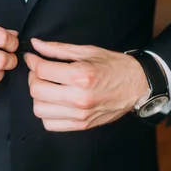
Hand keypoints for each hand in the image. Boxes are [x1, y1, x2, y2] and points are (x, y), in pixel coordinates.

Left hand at [24, 38, 149, 131]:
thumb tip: (36, 45)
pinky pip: (50, 124)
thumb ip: (58, 49)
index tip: (32, 58)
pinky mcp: (81, 125)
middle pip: (37, 90)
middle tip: (40, 71)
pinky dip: (47, 113)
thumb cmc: (114, 66)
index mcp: (81, 76)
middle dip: (33, 78)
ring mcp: (80, 115)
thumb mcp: (87, 51)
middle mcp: (79, 98)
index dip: (33, 61)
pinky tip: (54, 102)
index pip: (42, 70)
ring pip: (39, 109)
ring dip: (39, 96)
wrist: (137, 86)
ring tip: (48, 87)